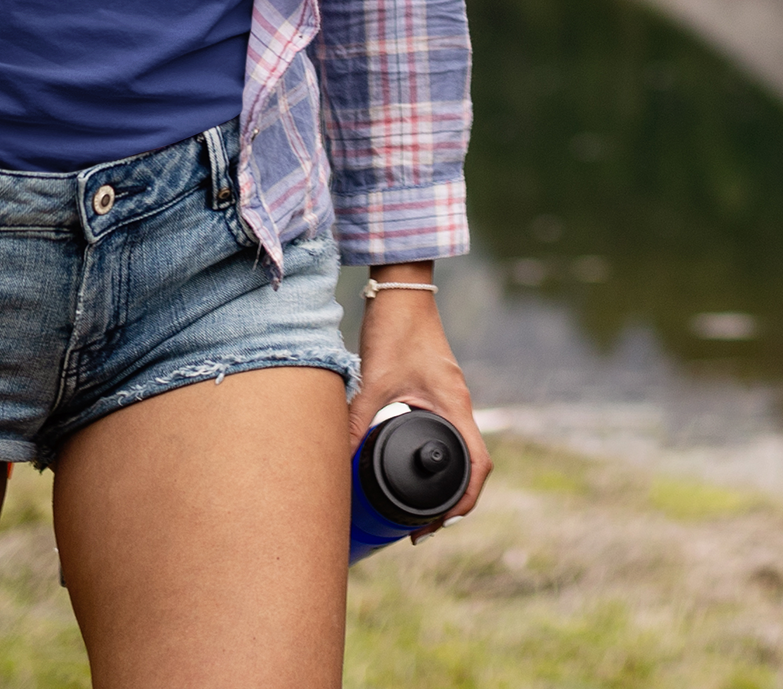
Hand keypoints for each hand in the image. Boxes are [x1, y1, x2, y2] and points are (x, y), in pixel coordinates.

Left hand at [350, 265, 491, 529]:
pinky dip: (435, 454)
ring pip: (458, 448)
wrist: (401, 288)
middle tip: (422, 526)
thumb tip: (337, 458)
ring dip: (445, 479)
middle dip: (453, 501)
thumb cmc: (395, 328)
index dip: (466, 501)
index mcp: (454, 405)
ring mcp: (448, 396)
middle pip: (471, 464)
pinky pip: (444, 431)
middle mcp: (457, 404)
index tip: (441, 523)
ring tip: (418, 508)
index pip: (478, 465)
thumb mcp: (374, 378)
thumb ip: (356, 417)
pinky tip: (410, 463)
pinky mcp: (435, 389)